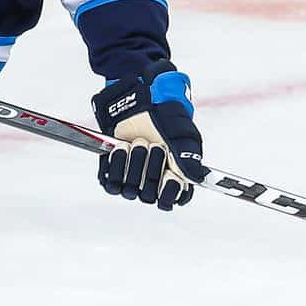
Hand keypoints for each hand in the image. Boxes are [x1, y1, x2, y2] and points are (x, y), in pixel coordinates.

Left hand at [92, 63, 206, 210]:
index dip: (169, 191)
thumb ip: (189, 158)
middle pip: (149, 196)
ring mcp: (131, 182)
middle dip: (151, 168)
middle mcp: (151, 185)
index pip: (170, 201)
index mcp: (172, 180)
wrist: (136, 104)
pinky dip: (117, 164)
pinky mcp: (112, 176)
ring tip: (138, 142)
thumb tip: (194, 179)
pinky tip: (122, 146)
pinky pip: (111, 184)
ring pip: (130, 191)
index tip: (170, 174)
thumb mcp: (182, 136)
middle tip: (154, 145)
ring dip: (134, 163)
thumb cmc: (163, 120)